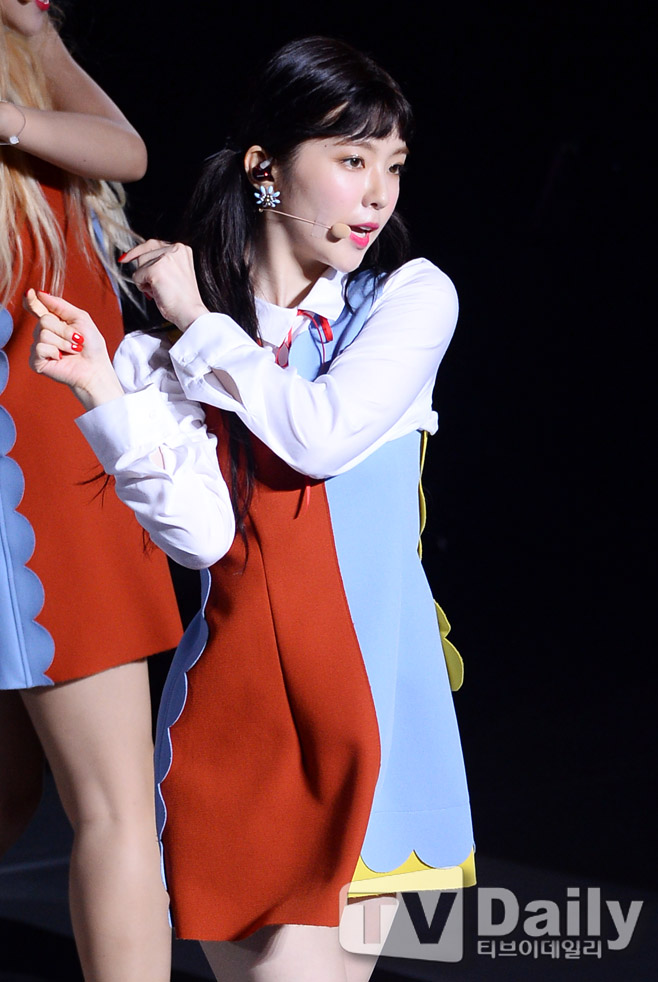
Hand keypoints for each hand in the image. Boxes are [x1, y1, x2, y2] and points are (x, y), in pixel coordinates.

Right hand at [26, 289, 123, 409]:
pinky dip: (55, 352)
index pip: (36, 307)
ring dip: (63, 342)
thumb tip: (41, 293)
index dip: (32, 300)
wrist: (95, 368)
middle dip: (64, 330)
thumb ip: (60, 305)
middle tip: (77, 340)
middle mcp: (43, 333)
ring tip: (72, 351)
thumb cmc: (91, 346)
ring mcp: (39, 347)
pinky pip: (40, 348)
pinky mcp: (36, 361)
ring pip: (43, 334)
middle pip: (44, 320)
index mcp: (54, 321)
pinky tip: (61, 358)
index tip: (30, 293)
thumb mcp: (80, 318)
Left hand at [120, 240, 208, 330]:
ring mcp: (165, 258)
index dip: (139, 251)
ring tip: (160, 290)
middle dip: (145, 271)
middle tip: (156, 286)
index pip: (153, 244)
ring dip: (144, 280)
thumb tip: (134, 257)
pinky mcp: (156, 269)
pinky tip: (156, 292)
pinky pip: (137, 276)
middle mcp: (175, 249)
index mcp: (181, 249)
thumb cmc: (182, 299)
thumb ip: (160, 262)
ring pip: (140, 264)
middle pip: (144, 254)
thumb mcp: (174, 273)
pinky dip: (142, 287)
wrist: (189, 312)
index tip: (126, 258)